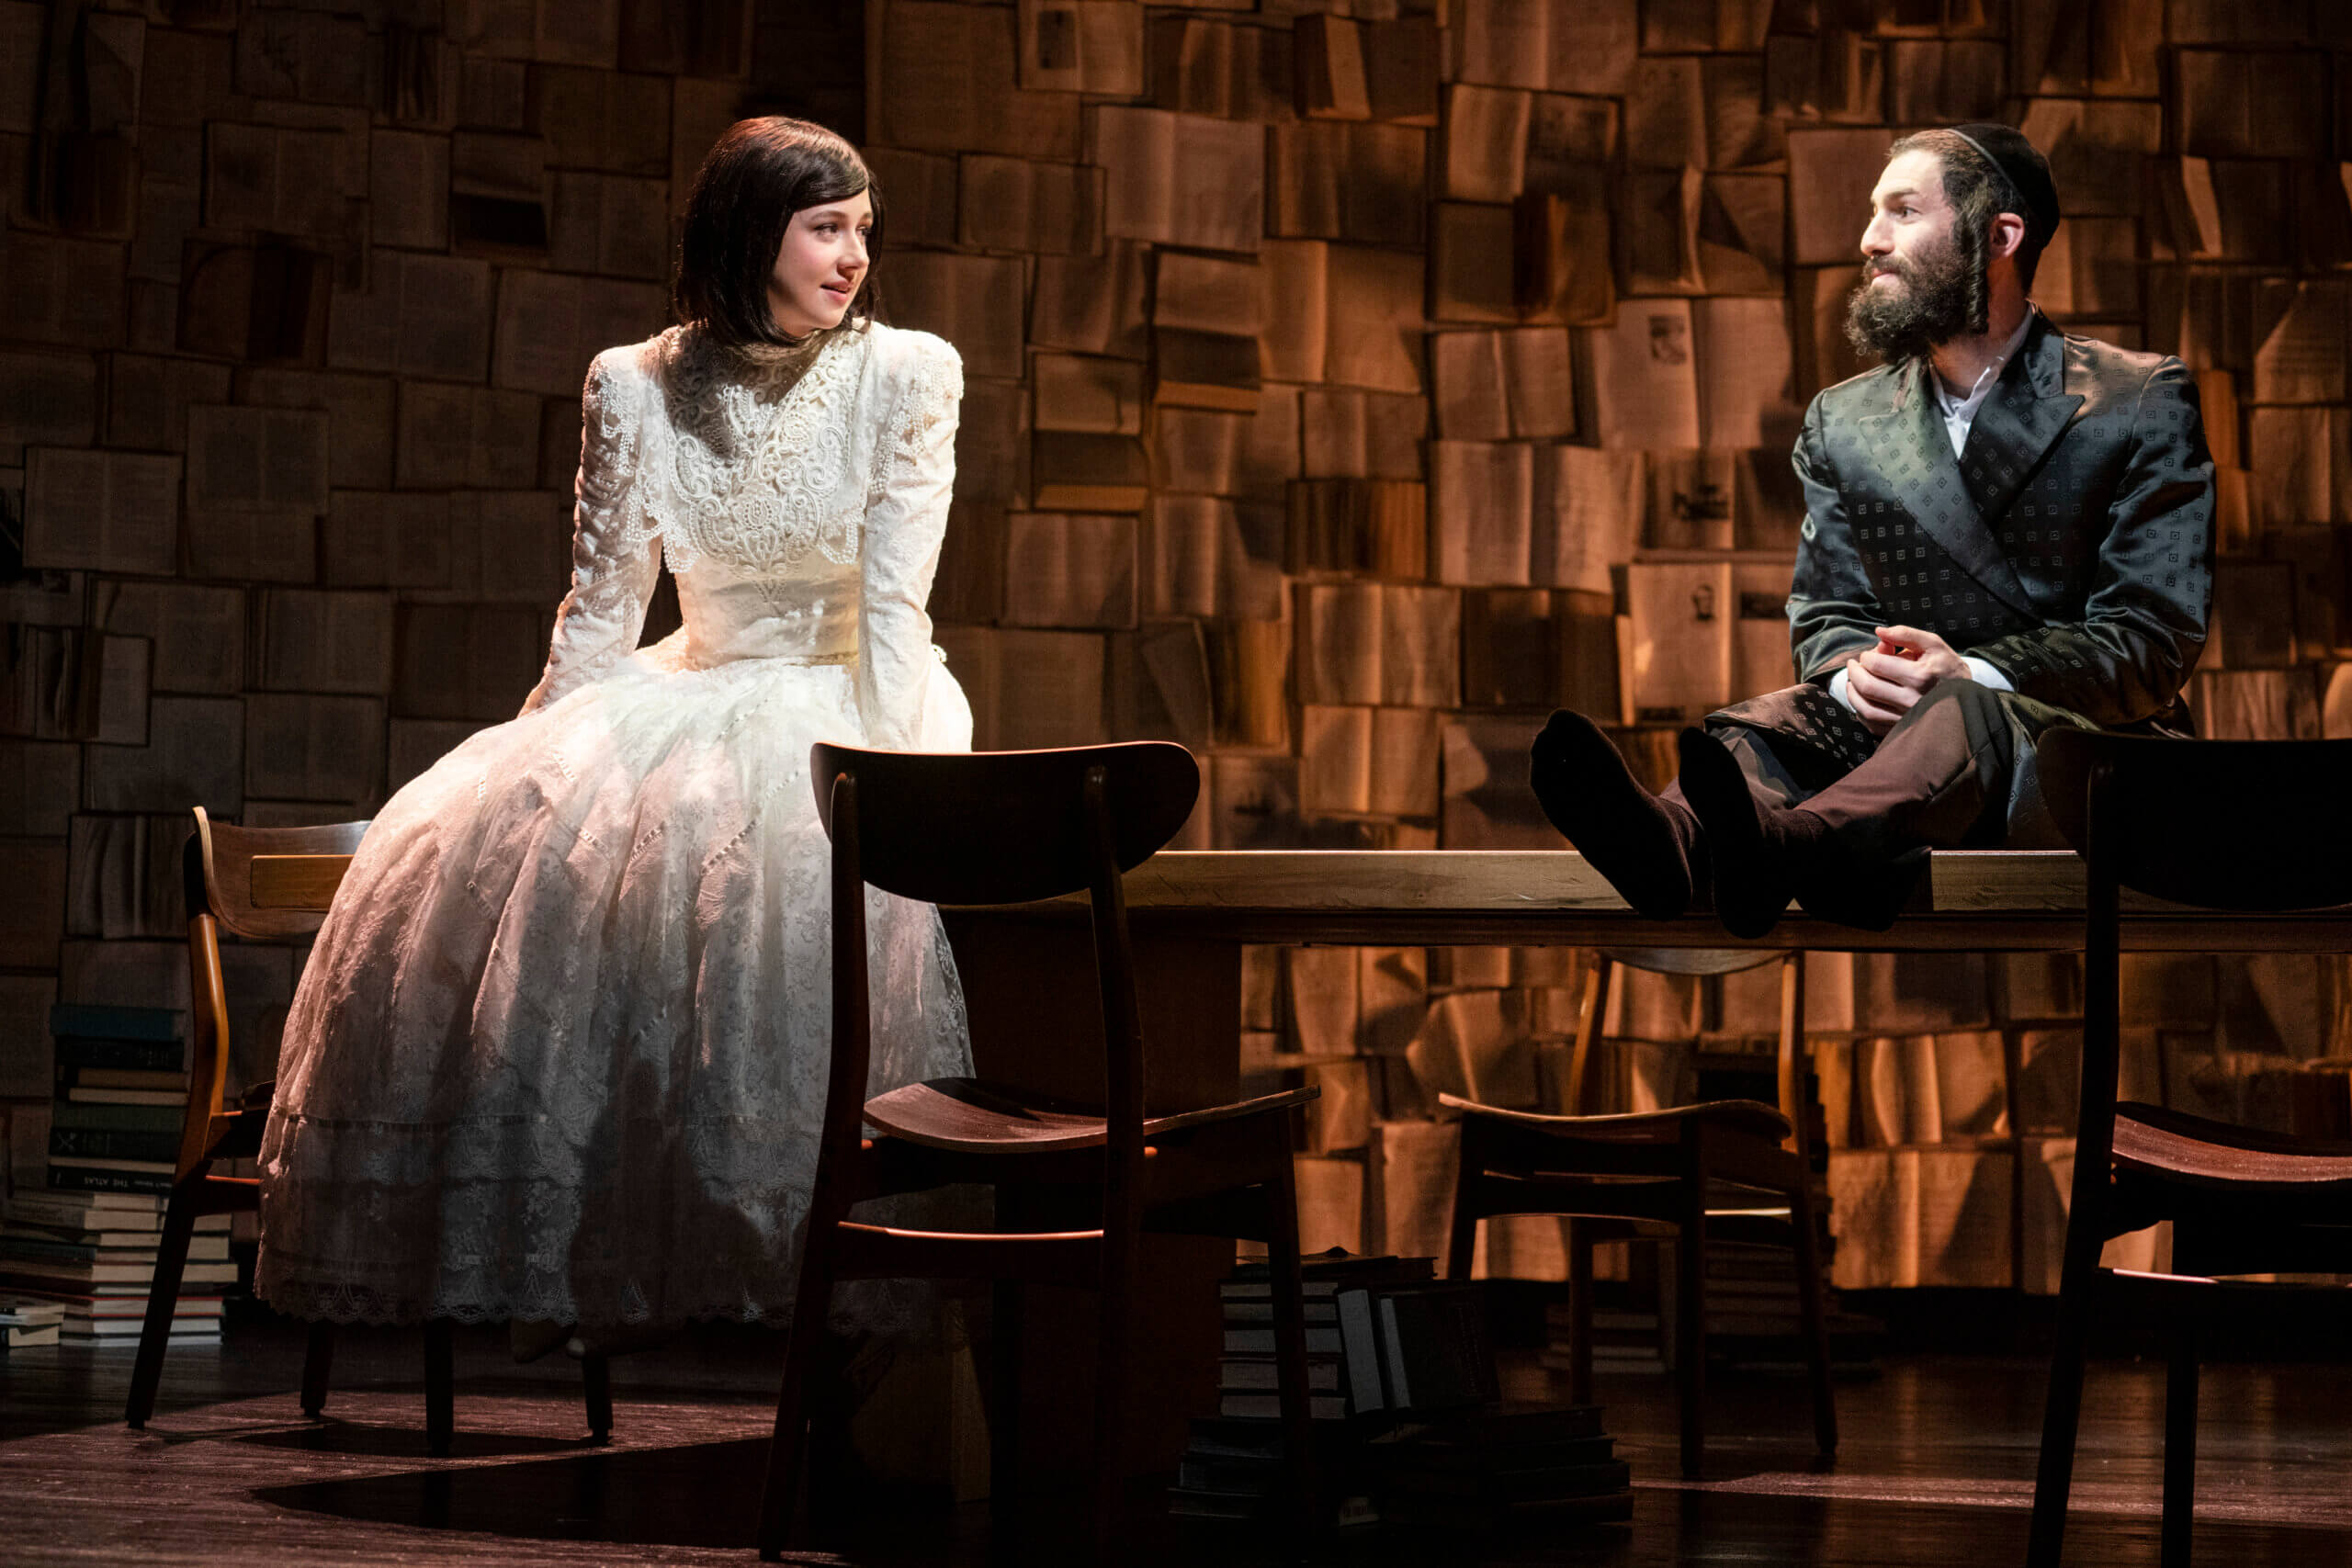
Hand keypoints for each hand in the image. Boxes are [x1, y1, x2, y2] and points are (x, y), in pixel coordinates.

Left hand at [1845, 625, 1967, 734]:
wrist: (1965, 697)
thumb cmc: (1946, 666)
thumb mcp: (1933, 644)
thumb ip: (1905, 635)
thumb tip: (1878, 631)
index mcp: (1919, 676)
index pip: (1876, 664)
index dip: (1866, 657)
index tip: (1868, 655)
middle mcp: (1911, 700)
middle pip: (1867, 686)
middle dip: (1854, 672)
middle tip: (1854, 665)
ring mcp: (1905, 718)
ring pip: (1865, 708)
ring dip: (1852, 692)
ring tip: (1854, 681)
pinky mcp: (1901, 729)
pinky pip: (1871, 723)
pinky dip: (1859, 710)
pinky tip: (1861, 698)